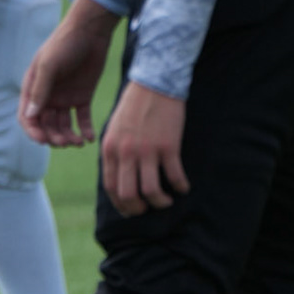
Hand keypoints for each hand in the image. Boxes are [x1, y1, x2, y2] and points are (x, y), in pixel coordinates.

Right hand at [19, 0, 116, 145]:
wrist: (91, 31)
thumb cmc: (64, 43)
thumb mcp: (49, 65)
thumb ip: (40, 90)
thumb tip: (30, 116)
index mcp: (34, 88)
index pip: (28, 117)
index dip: (33, 131)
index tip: (43, 140)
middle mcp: (48, 96)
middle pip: (46, 125)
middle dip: (53, 137)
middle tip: (65, 142)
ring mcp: (65, 98)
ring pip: (63, 126)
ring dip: (69, 136)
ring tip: (79, 142)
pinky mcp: (82, 97)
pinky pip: (82, 119)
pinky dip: (84, 130)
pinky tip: (89, 137)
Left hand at [100, 82, 188, 214]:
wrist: (154, 83)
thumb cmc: (134, 107)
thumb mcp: (114, 129)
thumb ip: (115, 152)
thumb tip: (119, 177)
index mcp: (110, 149)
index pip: (111, 187)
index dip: (120, 203)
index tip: (129, 210)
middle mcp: (126, 152)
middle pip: (129, 194)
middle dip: (138, 208)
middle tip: (147, 209)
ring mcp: (147, 150)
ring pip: (152, 191)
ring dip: (160, 202)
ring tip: (166, 201)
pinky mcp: (168, 146)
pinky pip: (175, 176)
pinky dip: (180, 186)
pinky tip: (183, 187)